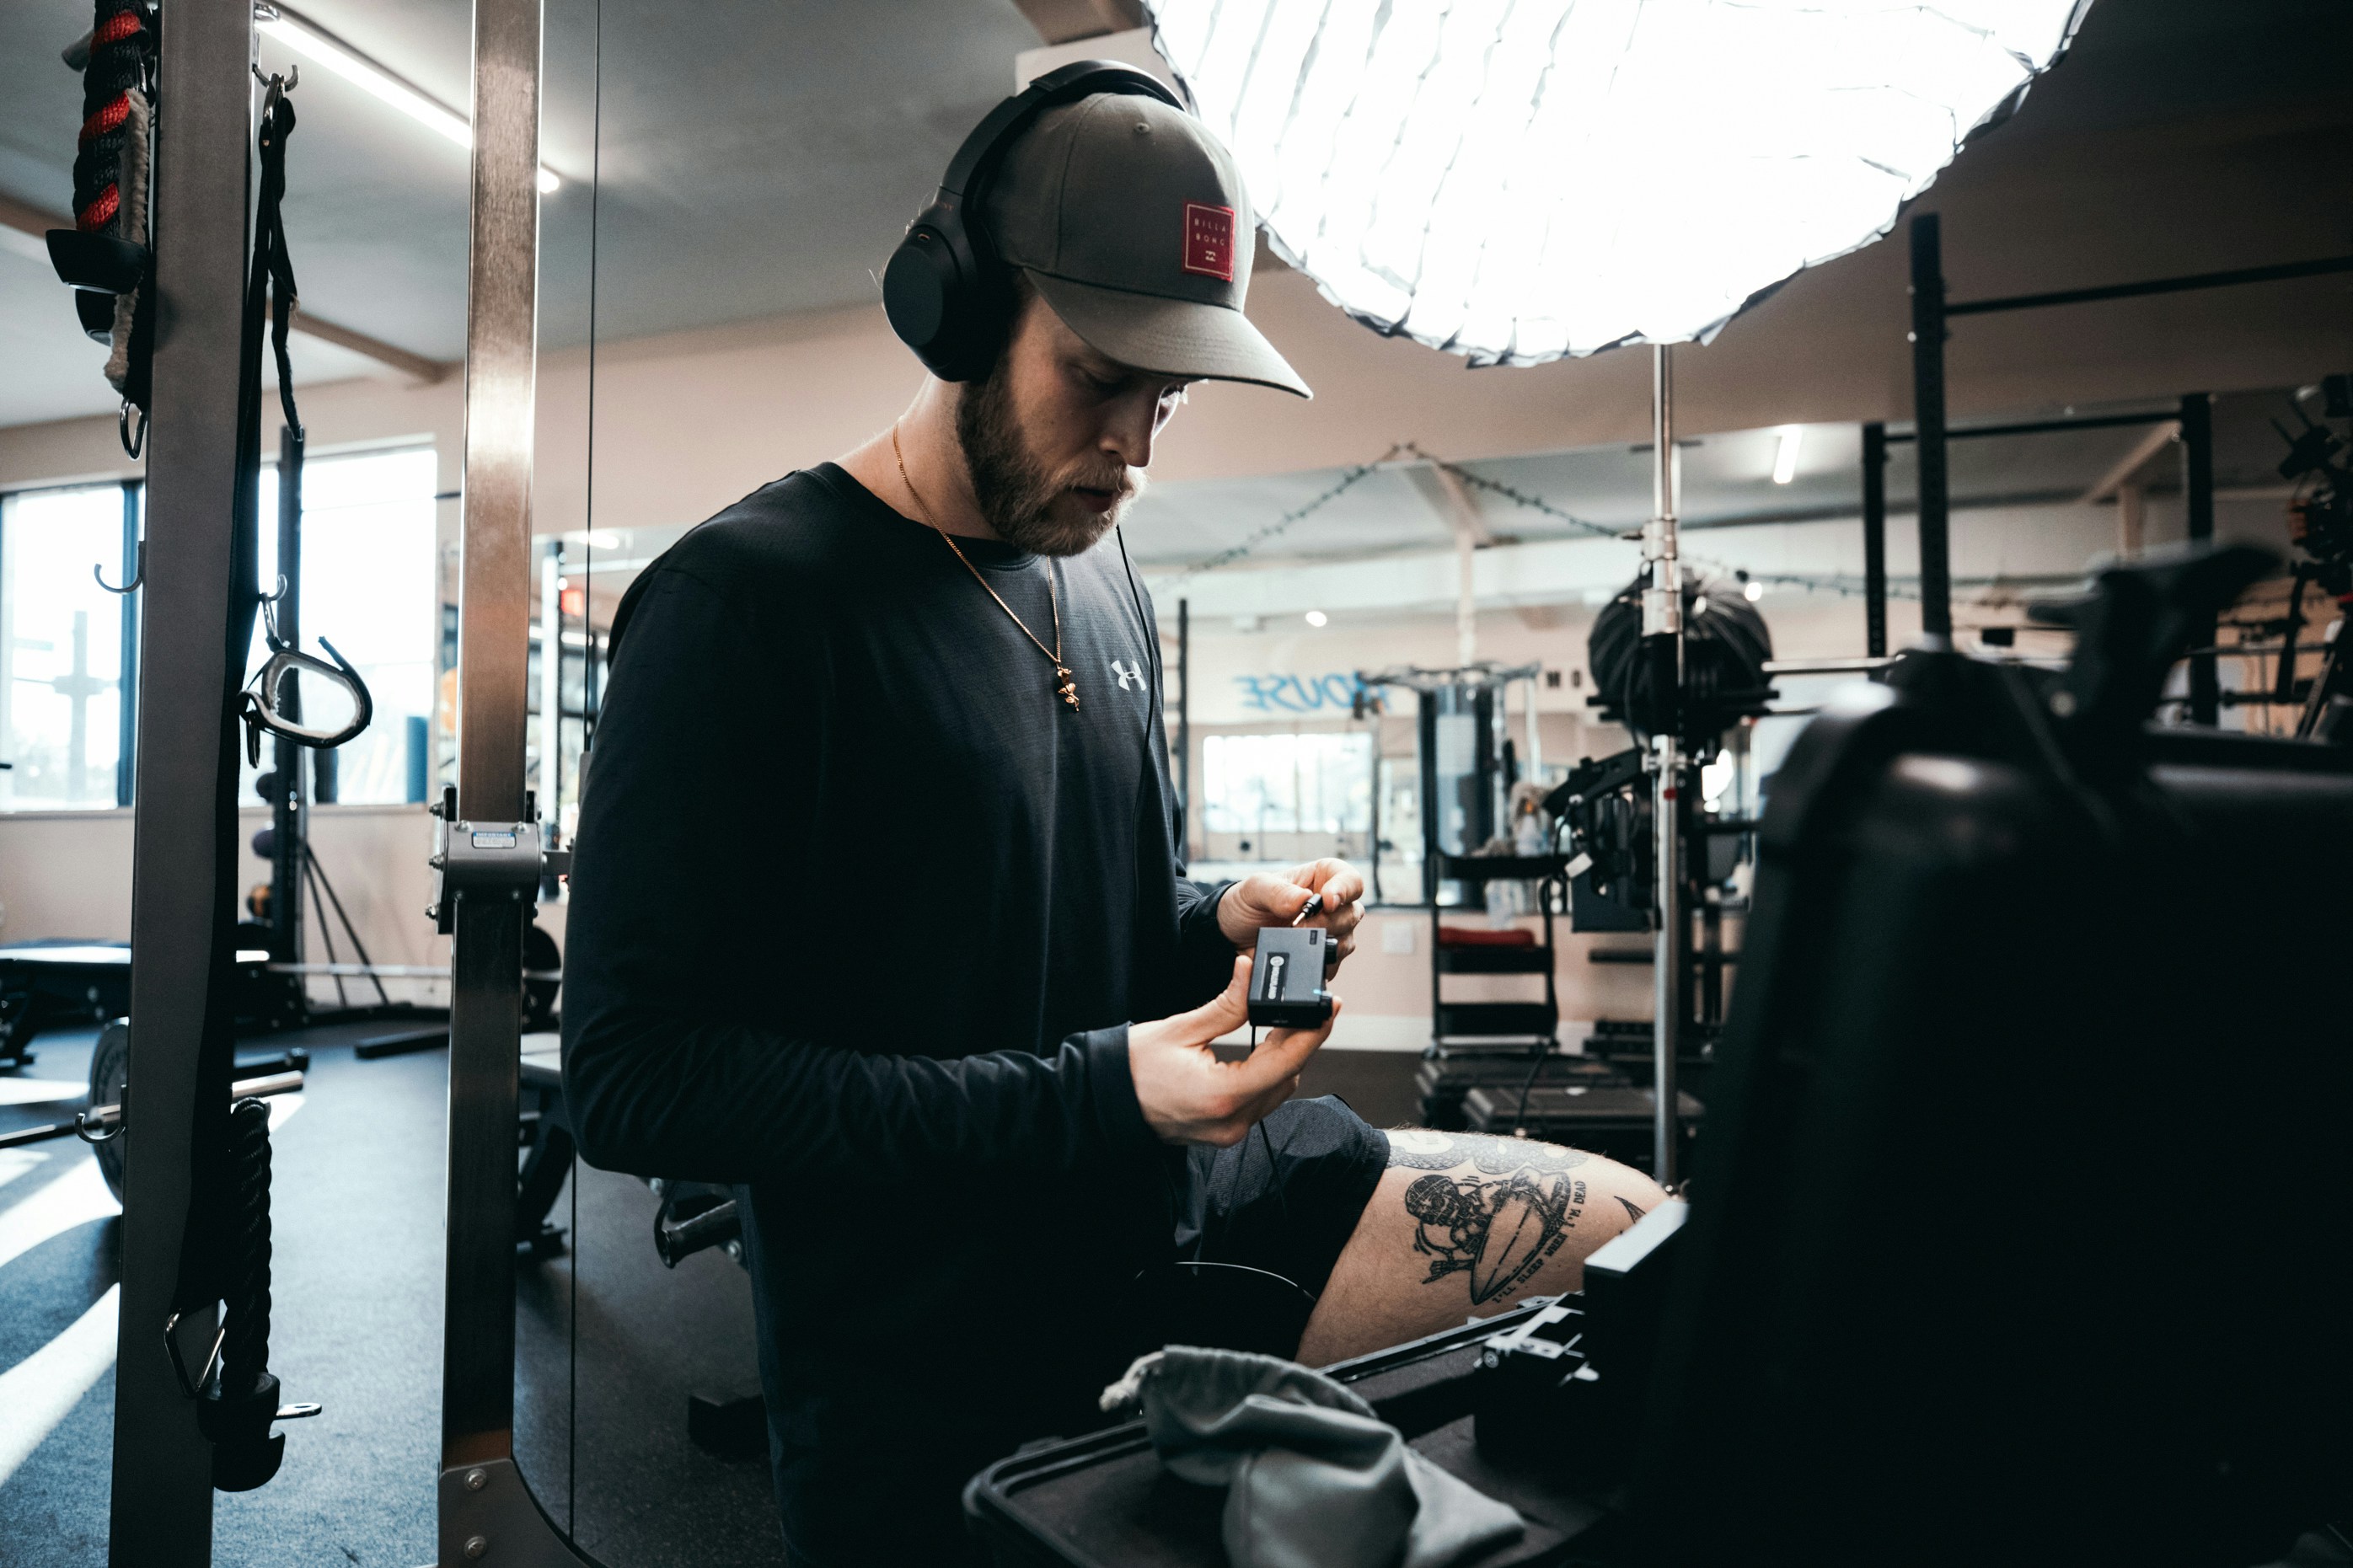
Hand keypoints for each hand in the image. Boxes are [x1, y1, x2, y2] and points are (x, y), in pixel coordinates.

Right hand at [1129, 957, 1341, 1145]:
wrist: (1104, 1103)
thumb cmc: (1132, 1068)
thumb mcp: (1181, 1029)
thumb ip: (1226, 1004)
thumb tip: (1251, 972)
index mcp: (1223, 1095)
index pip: (1285, 1061)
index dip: (1313, 1031)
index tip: (1331, 1006)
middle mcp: (1232, 1121)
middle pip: (1288, 1077)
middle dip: (1300, 1040)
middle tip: (1307, 1005)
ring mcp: (1229, 1132)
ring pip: (1277, 1092)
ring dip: (1284, 1059)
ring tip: (1282, 1022)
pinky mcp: (1224, 1133)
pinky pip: (1260, 1102)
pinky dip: (1268, 1075)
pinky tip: (1263, 1049)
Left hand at [1215, 858, 1365, 970]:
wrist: (1232, 934)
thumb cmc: (1246, 903)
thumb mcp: (1254, 889)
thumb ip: (1277, 892)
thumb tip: (1302, 901)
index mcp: (1322, 877)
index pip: (1350, 880)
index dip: (1345, 890)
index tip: (1328, 902)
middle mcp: (1331, 905)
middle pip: (1352, 913)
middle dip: (1328, 922)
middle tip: (1299, 927)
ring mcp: (1329, 932)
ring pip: (1347, 941)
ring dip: (1323, 945)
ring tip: (1293, 941)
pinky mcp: (1322, 957)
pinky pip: (1333, 964)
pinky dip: (1318, 963)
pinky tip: (1298, 958)